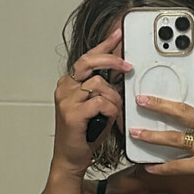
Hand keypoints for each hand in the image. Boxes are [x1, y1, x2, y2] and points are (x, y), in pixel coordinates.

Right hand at [52, 28, 131, 176]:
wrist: (71, 159)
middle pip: (90, 62)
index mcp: (70, 84)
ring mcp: (67, 99)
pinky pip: (100, 102)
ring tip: (113, 112)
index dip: (104, 45)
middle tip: (128, 66)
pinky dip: (110, 110)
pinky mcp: (72, 113)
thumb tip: (120, 75)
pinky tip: (108, 119)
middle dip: (112, 60)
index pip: (88, 58)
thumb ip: (104, 90)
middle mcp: (65, 88)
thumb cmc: (84, 135)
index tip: (117, 34)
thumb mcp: (96, 107)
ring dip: (113, 99)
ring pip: (100, 85)